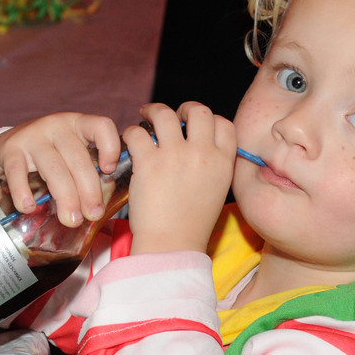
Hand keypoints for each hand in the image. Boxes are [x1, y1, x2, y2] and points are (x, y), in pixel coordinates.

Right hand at [0, 113, 120, 226]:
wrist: (6, 147)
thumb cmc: (50, 155)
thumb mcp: (71, 153)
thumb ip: (88, 170)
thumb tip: (102, 207)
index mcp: (79, 125)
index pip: (101, 126)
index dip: (110, 147)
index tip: (109, 171)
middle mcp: (57, 126)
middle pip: (78, 159)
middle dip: (89, 191)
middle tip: (93, 214)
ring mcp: (33, 136)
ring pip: (54, 169)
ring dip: (65, 197)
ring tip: (71, 220)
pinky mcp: (10, 149)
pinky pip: (18, 172)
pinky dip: (23, 192)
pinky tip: (29, 208)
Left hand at [125, 102, 236, 254]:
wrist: (172, 246)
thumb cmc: (191, 226)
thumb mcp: (216, 192)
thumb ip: (213, 167)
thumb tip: (200, 149)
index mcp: (223, 162)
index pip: (224, 124)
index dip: (211, 119)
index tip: (197, 125)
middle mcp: (203, 153)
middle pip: (199, 111)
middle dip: (184, 108)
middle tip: (171, 115)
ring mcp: (175, 155)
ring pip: (165, 114)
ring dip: (153, 111)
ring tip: (145, 115)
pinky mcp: (149, 162)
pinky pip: (137, 133)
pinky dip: (131, 133)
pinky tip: (130, 141)